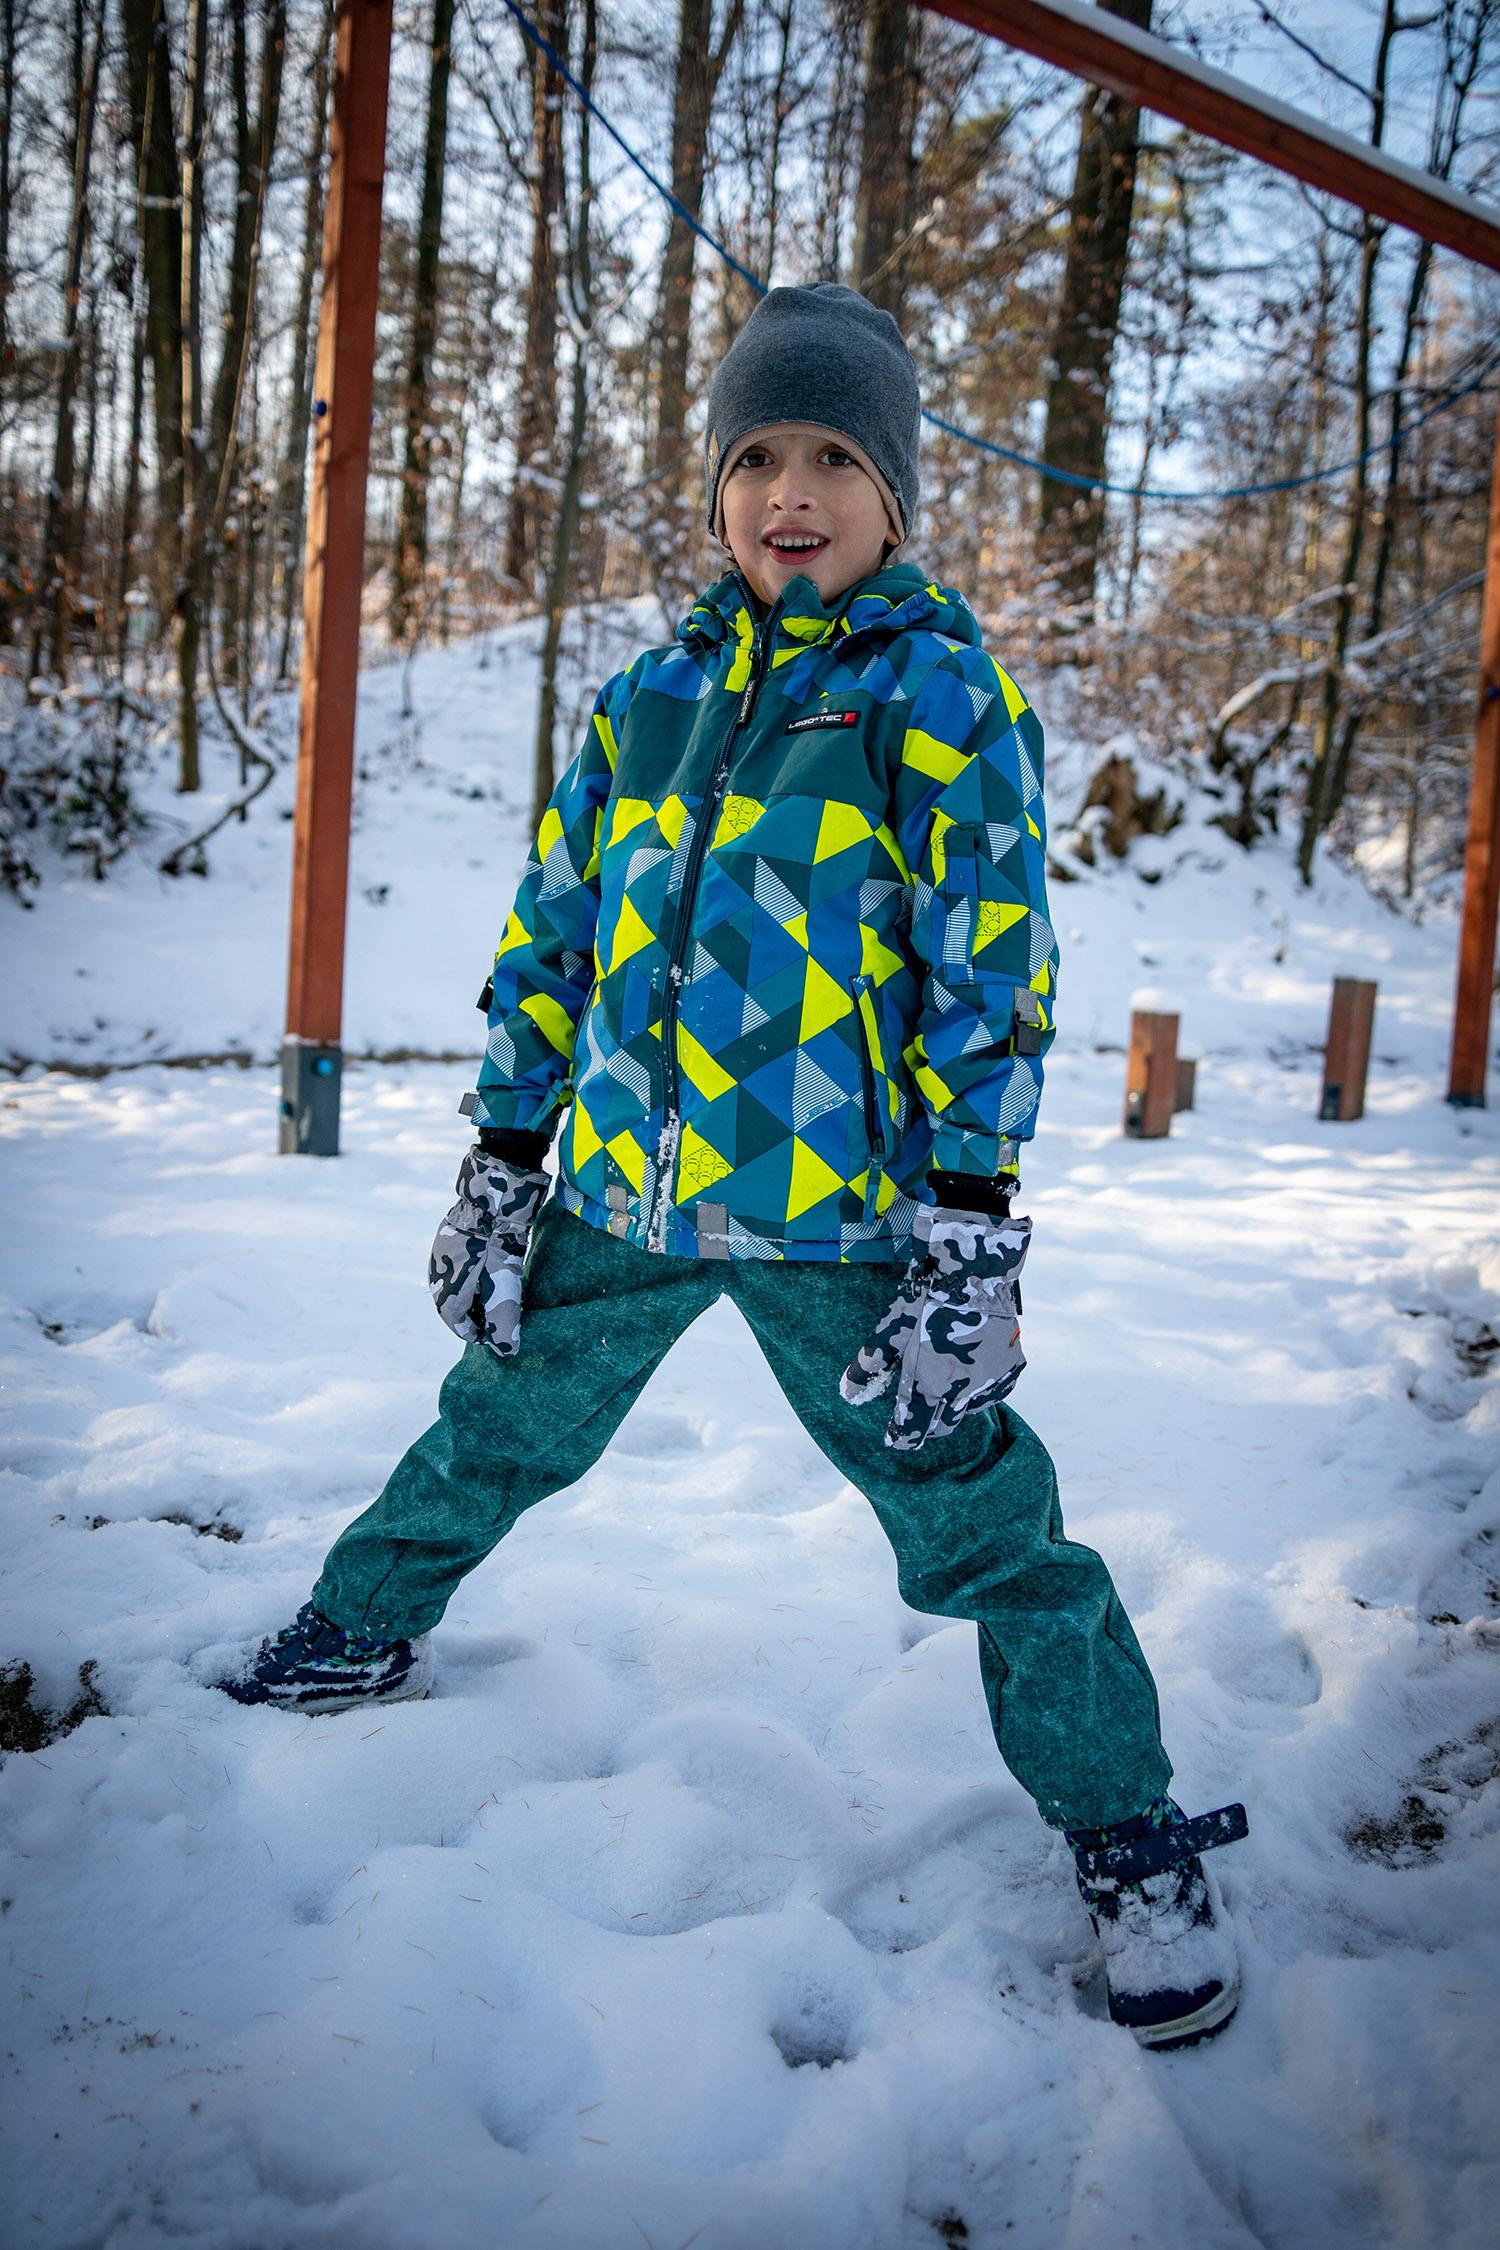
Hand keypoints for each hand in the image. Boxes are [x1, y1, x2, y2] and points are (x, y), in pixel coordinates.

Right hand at [427, 1145, 548, 1357]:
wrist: (492, 1199)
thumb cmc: (498, 1248)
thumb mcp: (504, 1290)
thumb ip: (503, 1323)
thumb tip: (506, 1352)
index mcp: (445, 1290)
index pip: (455, 1322)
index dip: (474, 1333)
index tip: (490, 1337)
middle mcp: (436, 1271)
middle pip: (451, 1302)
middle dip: (470, 1314)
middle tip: (491, 1319)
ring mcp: (440, 1250)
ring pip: (452, 1281)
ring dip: (470, 1293)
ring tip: (491, 1297)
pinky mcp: (448, 1234)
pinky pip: (456, 1262)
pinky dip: (469, 1274)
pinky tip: (487, 1270)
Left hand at [840, 1206, 1030, 1450]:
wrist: (974, 1272)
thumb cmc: (926, 1300)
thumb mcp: (890, 1332)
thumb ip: (870, 1366)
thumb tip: (848, 1393)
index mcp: (930, 1388)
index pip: (913, 1430)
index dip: (902, 1437)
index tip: (895, 1438)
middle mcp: (963, 1394)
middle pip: (943, 1426)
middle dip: (928, 1423)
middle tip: (918, 1411)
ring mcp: (991, 1382)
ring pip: (969, 1409)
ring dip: (956, 1403)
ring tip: (946, 1383)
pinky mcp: (1012, 1369)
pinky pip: (994, 1391)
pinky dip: (981, 1388)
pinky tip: (972, 1371)